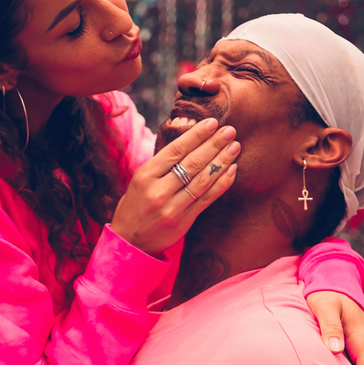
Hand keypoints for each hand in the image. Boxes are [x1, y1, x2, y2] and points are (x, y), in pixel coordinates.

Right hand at [111, 118, 239, 255]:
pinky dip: (221, 183)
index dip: (196, 135)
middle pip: (192, 163)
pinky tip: (232, 170)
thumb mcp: (140, 180)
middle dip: (214, 144)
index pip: (176, 150)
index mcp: (145, 175)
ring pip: (202, 180)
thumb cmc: (135, 205)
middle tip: (230, 130)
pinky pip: (207, 199)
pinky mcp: (183, 221)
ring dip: (222, 161)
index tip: (212, 122)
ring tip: (234, 147)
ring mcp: (172, 208)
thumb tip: (191, 139)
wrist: (129, 241)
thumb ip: (162, 164)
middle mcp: (158, 191)